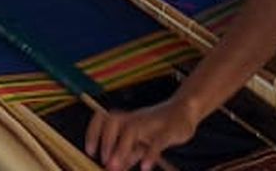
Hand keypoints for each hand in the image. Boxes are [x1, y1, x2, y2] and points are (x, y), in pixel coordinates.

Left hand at [84, 98, 200, 170]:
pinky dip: (150, 154)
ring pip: (133, 129)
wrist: (185, 109)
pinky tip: (145, 167)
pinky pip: (158, 140)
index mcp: (127, 119)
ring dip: (121, 148)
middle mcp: (136, 118)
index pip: (104, 118)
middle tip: (103, 161)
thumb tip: (112, 167)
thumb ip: (128, 153)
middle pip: (114, 121)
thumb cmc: (159, 125)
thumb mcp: (141, 141)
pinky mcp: (168, 130)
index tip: (90, 151)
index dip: (93, 132)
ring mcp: (152, 122)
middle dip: (106, 141)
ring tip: (115, 167)